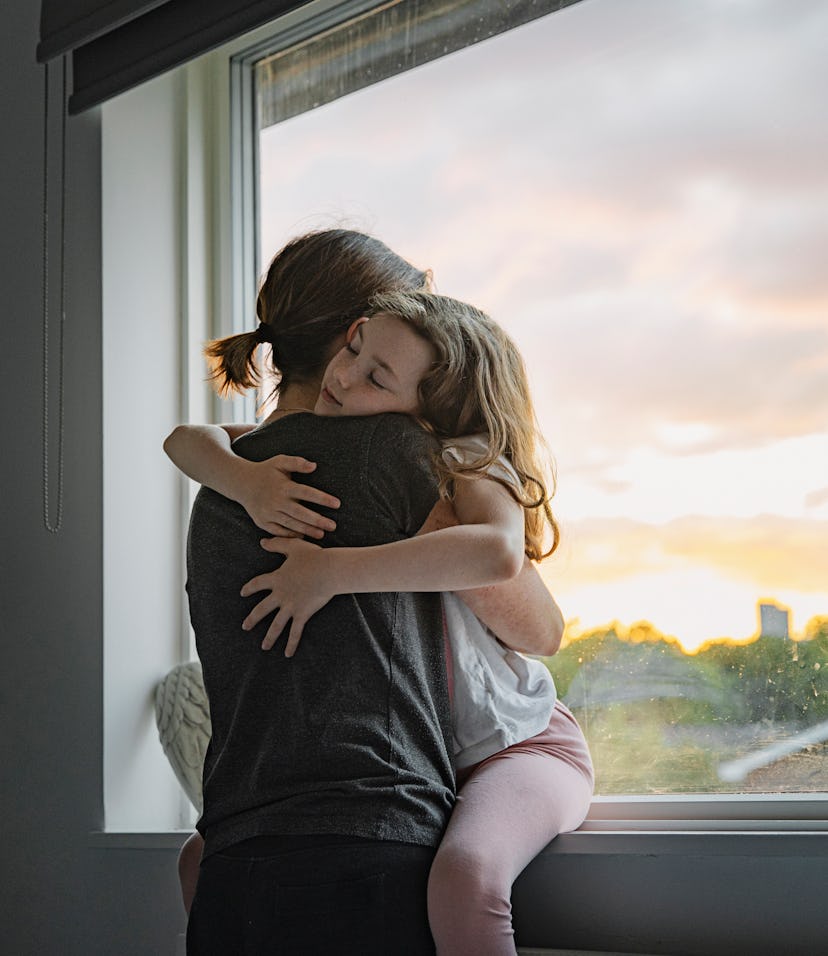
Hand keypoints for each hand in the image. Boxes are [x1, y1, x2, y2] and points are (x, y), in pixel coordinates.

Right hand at [238, 456, 339, 538]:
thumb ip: (297, 462)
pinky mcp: (262, 522)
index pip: (306, 492)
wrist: (241, 483)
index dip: (322, 498)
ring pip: (290, 524)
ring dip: (307, 530)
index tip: (337, 504)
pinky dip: (290, 534)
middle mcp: (276, 501)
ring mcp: (268, 513)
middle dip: (317, 520)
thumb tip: (314, 466)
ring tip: (322, 534)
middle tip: (333, 526)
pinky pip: (278, 531)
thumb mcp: (280, 461)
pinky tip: (303, 536)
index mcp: (283, 486)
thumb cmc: (266, 471)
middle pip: (300, 513)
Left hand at [240, 538, 334, 655]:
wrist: (328, 570)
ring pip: (276, 625)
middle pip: (262, 609)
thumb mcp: (292, 547)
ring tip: (264, 647)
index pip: (257, 584)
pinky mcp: (302, 614)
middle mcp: (280, 595)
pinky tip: (287, 654)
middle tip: (245, 626)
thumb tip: (262, 541)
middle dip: (252, 618)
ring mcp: (290, 606)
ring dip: (269, 637)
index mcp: (277, 579)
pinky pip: (295, 632)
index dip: (249, 588)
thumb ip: (276, 544)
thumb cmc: (313, 557)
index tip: (242, 593)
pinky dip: (291, 644)